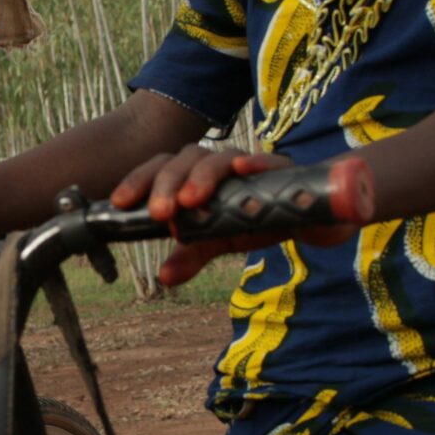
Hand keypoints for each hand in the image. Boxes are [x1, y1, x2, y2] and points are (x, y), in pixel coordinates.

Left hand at [111, 146, 366, 287]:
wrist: (316, 217)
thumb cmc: (260, 219)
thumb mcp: (221, 241)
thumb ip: (192, 254)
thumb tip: (164, 277)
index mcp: (197, 179)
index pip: (162, 168)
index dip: (139, 180)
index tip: (118, 202)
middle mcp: (220, 167)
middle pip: (186, 159)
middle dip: (167, 182)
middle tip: (159, 212)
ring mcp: (251, 165)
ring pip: (220, 158)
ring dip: (203, 175)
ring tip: (191, 200)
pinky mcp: (285, 170)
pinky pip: (270, 161)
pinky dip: (257, 162)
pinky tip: (244, 168)